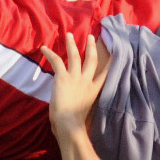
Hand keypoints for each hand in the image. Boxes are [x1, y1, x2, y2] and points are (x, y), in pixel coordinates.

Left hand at [39, 29, 110, 143]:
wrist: (69, 123)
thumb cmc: (74, 124)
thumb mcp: (83, 112)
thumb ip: (81, 104)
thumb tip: (73, 106)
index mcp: (93, 91)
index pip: (104, 75)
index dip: (110, 64)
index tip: (115, 55)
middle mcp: (87, 81)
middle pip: (92, 60)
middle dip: (91, 48)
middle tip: (91, 37)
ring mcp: (76, 77)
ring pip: (75, 56)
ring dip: (72, 44)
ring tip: (69, 34)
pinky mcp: (63, 76)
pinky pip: (57, 61)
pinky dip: (49, 53)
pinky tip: (43, 48)